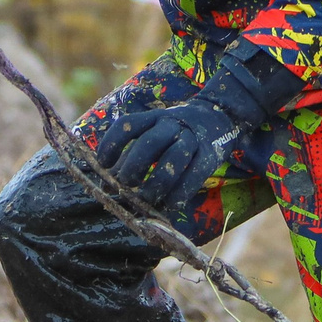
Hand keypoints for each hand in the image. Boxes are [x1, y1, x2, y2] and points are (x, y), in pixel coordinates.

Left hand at [94, 94, 245, 211]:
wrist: (218, 117)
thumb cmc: (176, 132)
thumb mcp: (155, 130)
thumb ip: (134, 152)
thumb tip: (108, 184)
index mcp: (153, 117)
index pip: (127, 125)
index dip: (111, 144)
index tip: (102, 165)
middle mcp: (171, 124)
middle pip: (149, 143)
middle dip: (133, 167)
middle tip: (124, 186)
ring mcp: (192, 138)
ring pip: (173, 159)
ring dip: (156, 182)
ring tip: (144, 199)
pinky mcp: (209, 154)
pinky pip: (194, 174)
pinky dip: (180, 192)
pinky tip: (170, 204)